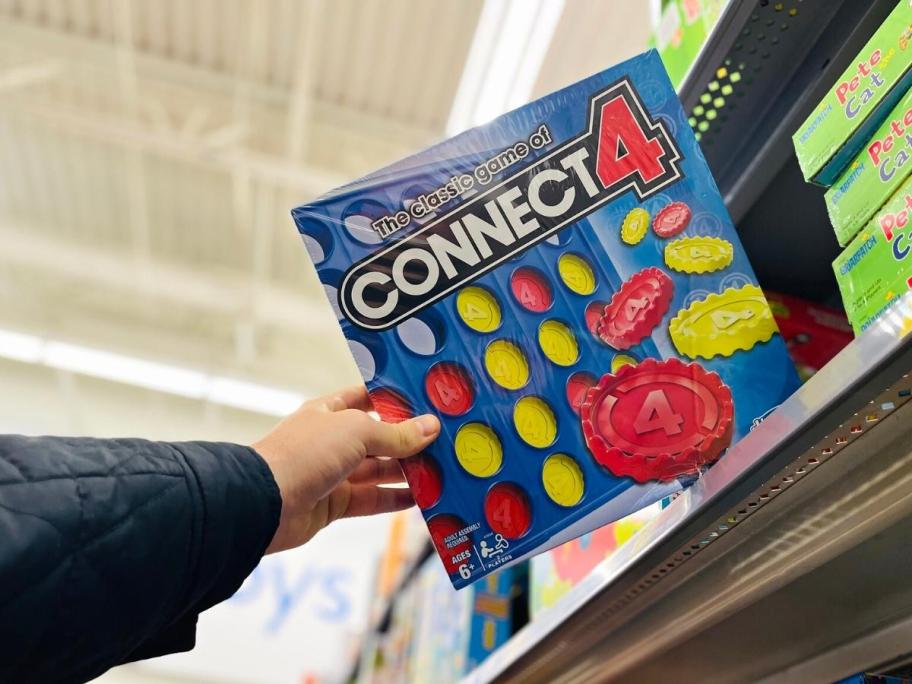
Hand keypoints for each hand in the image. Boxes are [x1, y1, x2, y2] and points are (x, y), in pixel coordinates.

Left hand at [253, 385, 439, 553]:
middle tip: (446, 440)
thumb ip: (396, 434)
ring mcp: (333, 472)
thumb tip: (432, 427)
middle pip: (378, 437)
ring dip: (407, 471)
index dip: (394, 398)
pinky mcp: (334, 503)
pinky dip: (395, 499)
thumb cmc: (306, 453)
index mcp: (330, 411)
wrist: (264, 503)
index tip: (427, 400)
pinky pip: (371, 499)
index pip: (366, 397)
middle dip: (409, 440)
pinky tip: (422, 498)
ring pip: (378, 470)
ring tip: (443, 470)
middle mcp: (332, 439)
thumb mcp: (356, 433)